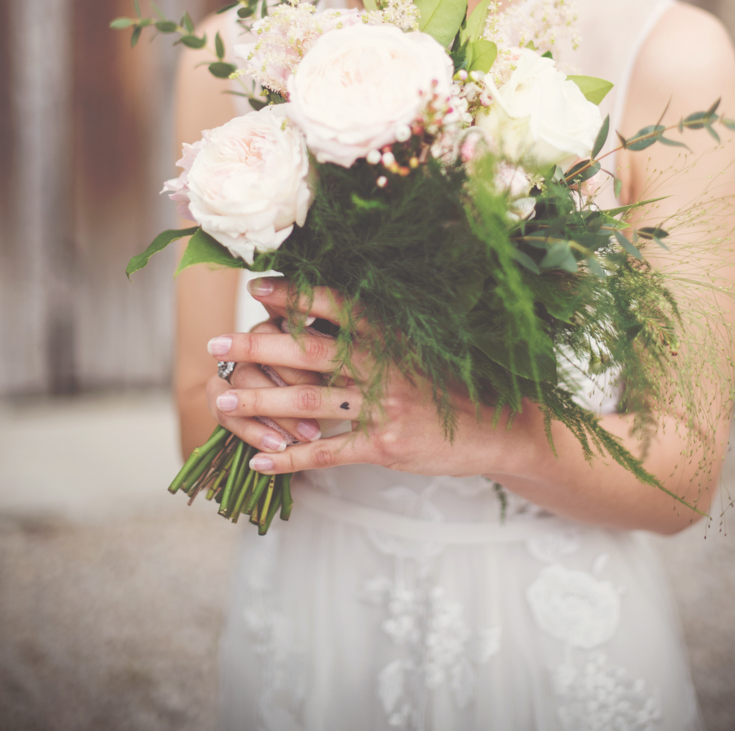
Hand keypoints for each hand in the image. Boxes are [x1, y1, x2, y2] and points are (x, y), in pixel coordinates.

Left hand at [206, 278, 538, 479]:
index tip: (258, 289)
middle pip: (309, 352)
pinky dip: (291, 460)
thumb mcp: (420, 342)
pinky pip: (329, 453)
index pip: (336, 306)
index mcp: (392, 332)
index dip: (295, 296)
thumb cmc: (453, 377)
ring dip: (260, 403)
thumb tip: (326, 312)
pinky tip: (260, 464)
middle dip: (258, 347)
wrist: (499, 424)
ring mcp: (384, 407)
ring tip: (223, 401)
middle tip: (216, 345)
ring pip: (309, 403)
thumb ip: (378, 330)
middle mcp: (385, 364)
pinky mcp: (385, 446)